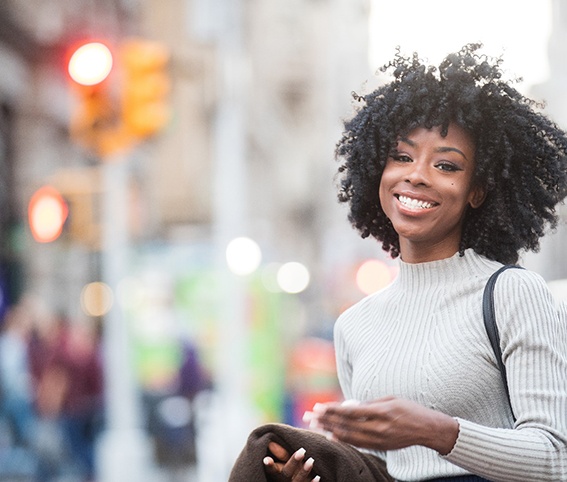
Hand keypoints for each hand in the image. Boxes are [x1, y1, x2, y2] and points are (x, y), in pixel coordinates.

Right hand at [263, 441, 320, 481]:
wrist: (296, 479)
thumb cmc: (290, 468)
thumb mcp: (284, 462)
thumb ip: (281, 453)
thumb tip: (271, 442)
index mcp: (277, 474)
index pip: (272, 470)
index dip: (269, 465)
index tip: (266, 459)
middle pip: (286, 474)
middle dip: (293, 462)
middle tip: (302, 451)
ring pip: (297, 481)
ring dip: (304, 471)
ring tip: (311, 460)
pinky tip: (318, 476)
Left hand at [308, 396, 457, 454]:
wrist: (428, 429)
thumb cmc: (409, 409)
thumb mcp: (390, 399)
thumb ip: (369, 403)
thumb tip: (349, 405)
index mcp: (381, 412)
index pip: (350, 412)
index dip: (332, 410)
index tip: (318, 407)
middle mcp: (379, 428)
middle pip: (346, 425)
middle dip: (326, 420)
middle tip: (310, 416)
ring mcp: (379, 440)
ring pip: (349, 436)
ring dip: (330, 430)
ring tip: (316, 426)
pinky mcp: (381, 447)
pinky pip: (358, 444)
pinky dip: (344, 440)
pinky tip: (332, 436)